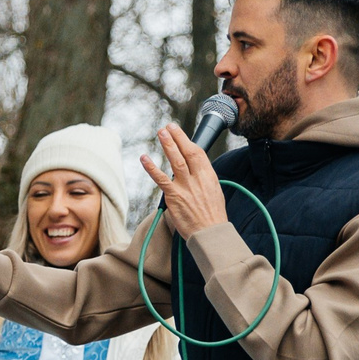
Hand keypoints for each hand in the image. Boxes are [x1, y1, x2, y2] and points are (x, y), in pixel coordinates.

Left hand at [138, 124, 225, 238]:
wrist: (210, 232)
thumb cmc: (211, 214)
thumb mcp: (213, 191)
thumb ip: (202, 178)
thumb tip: (194, 170)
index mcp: (209, 176)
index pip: (197, 153)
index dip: (186, 140)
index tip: (178, 131)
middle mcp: (198, 179)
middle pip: (187, 153)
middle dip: (177, 138)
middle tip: (167, 127)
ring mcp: (186, 187)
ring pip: (176, 161)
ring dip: (168, 145)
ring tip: (161, 132)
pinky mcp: (174, 197)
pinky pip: (161, 179)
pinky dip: (152, 168)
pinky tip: (144, 158)